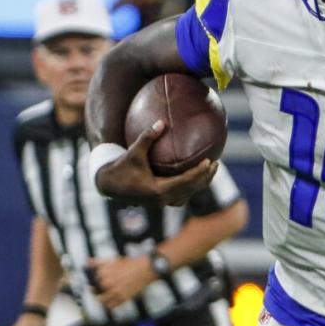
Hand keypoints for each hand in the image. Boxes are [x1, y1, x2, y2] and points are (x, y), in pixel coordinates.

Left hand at [88, 255, 157, 307]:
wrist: (145, 269)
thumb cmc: (130, 264)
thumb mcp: (113, 260)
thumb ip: (98, 262)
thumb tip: (87, 262)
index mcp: (103, 273)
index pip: (92, 281)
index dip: (94, 282)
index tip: (95, 283)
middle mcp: (107, 283)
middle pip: (95, 291)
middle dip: (96, 291)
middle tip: (98, 290)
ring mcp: (115, 291)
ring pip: (101, 300)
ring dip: (101, 299)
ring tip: (103, 298)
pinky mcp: (123, 298)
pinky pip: (111, 306)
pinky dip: (109, 305)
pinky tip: (111, 302)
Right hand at [96, 121, 216, 205]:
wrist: (108, 185)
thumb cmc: (121, 167)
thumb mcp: (134, 152)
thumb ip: (148, 137)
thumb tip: (161, 122)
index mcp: (157, 190)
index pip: (186, 181)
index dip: (199, 172)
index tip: (210, 161)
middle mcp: (162, 200)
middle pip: (191, 189)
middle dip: (205, 177)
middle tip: (216, 163)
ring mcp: (162, 203)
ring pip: (188, 194)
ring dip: (200, 184)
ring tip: (210, 170)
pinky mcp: (160, 202)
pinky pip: (182, 196)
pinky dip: (191, 187)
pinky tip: (196, 177)